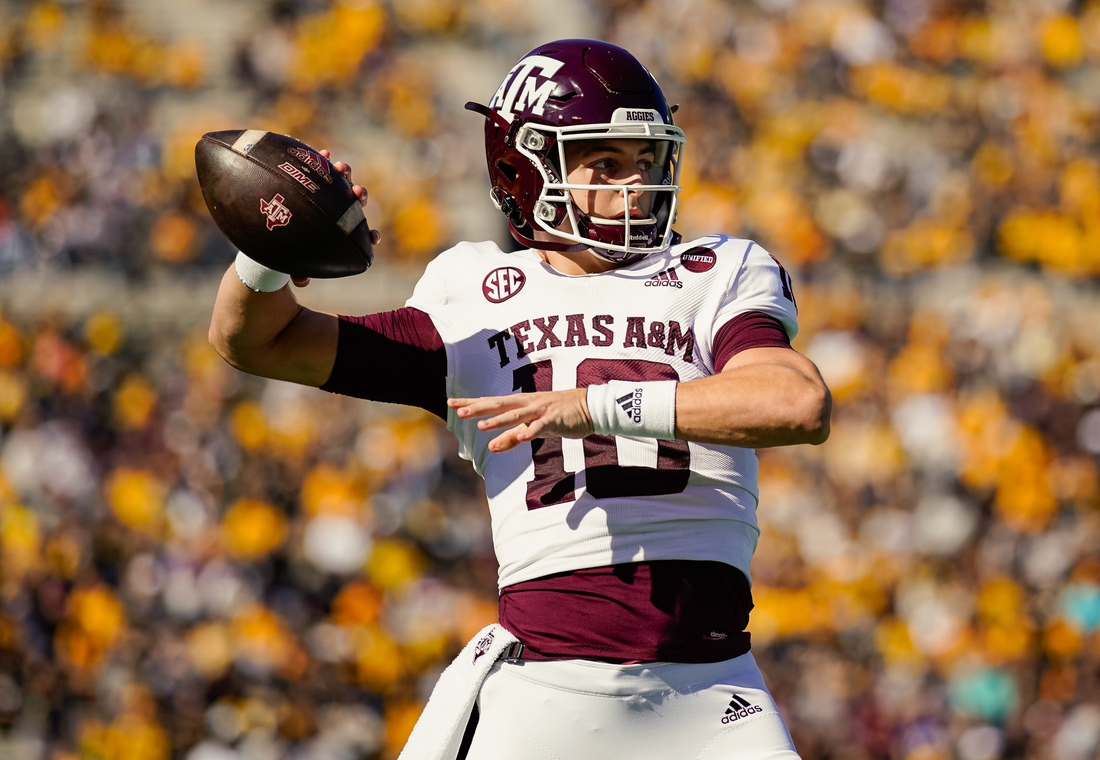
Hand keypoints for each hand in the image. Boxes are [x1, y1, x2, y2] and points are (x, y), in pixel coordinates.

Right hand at [289, 150, 381, 290]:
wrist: (268, 226)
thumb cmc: (287, 247)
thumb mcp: (292, 261)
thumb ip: (299, 270)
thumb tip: (301, 282)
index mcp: (340, 231)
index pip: (360, 235)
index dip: (369, 236)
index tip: (373, 237)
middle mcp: (337, 209)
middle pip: (355, 202)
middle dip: (359, 196)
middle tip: (356, 194)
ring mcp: (328, 190)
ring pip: (343, 181)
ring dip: (346, 174)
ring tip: (342, 169)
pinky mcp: (313, 175)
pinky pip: (321, 164)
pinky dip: (325, 159)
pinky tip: (325, 154)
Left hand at [448, 388, 593, 452]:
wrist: (589, 407)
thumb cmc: (557, 416)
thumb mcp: (532, 427)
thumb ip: (511, 437)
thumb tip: (490, 448)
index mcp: (520, 404)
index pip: (490, 403)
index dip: (471, 403)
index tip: (450, 403)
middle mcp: (527, 404)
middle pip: (499, 405)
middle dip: (479, 409)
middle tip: (458, 412)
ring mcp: (540, 410)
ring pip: (517, 416)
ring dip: (500, 421)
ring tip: (483, 426)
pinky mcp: (555, 419)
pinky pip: (541, 426)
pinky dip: (531, 431)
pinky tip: (522, 438)